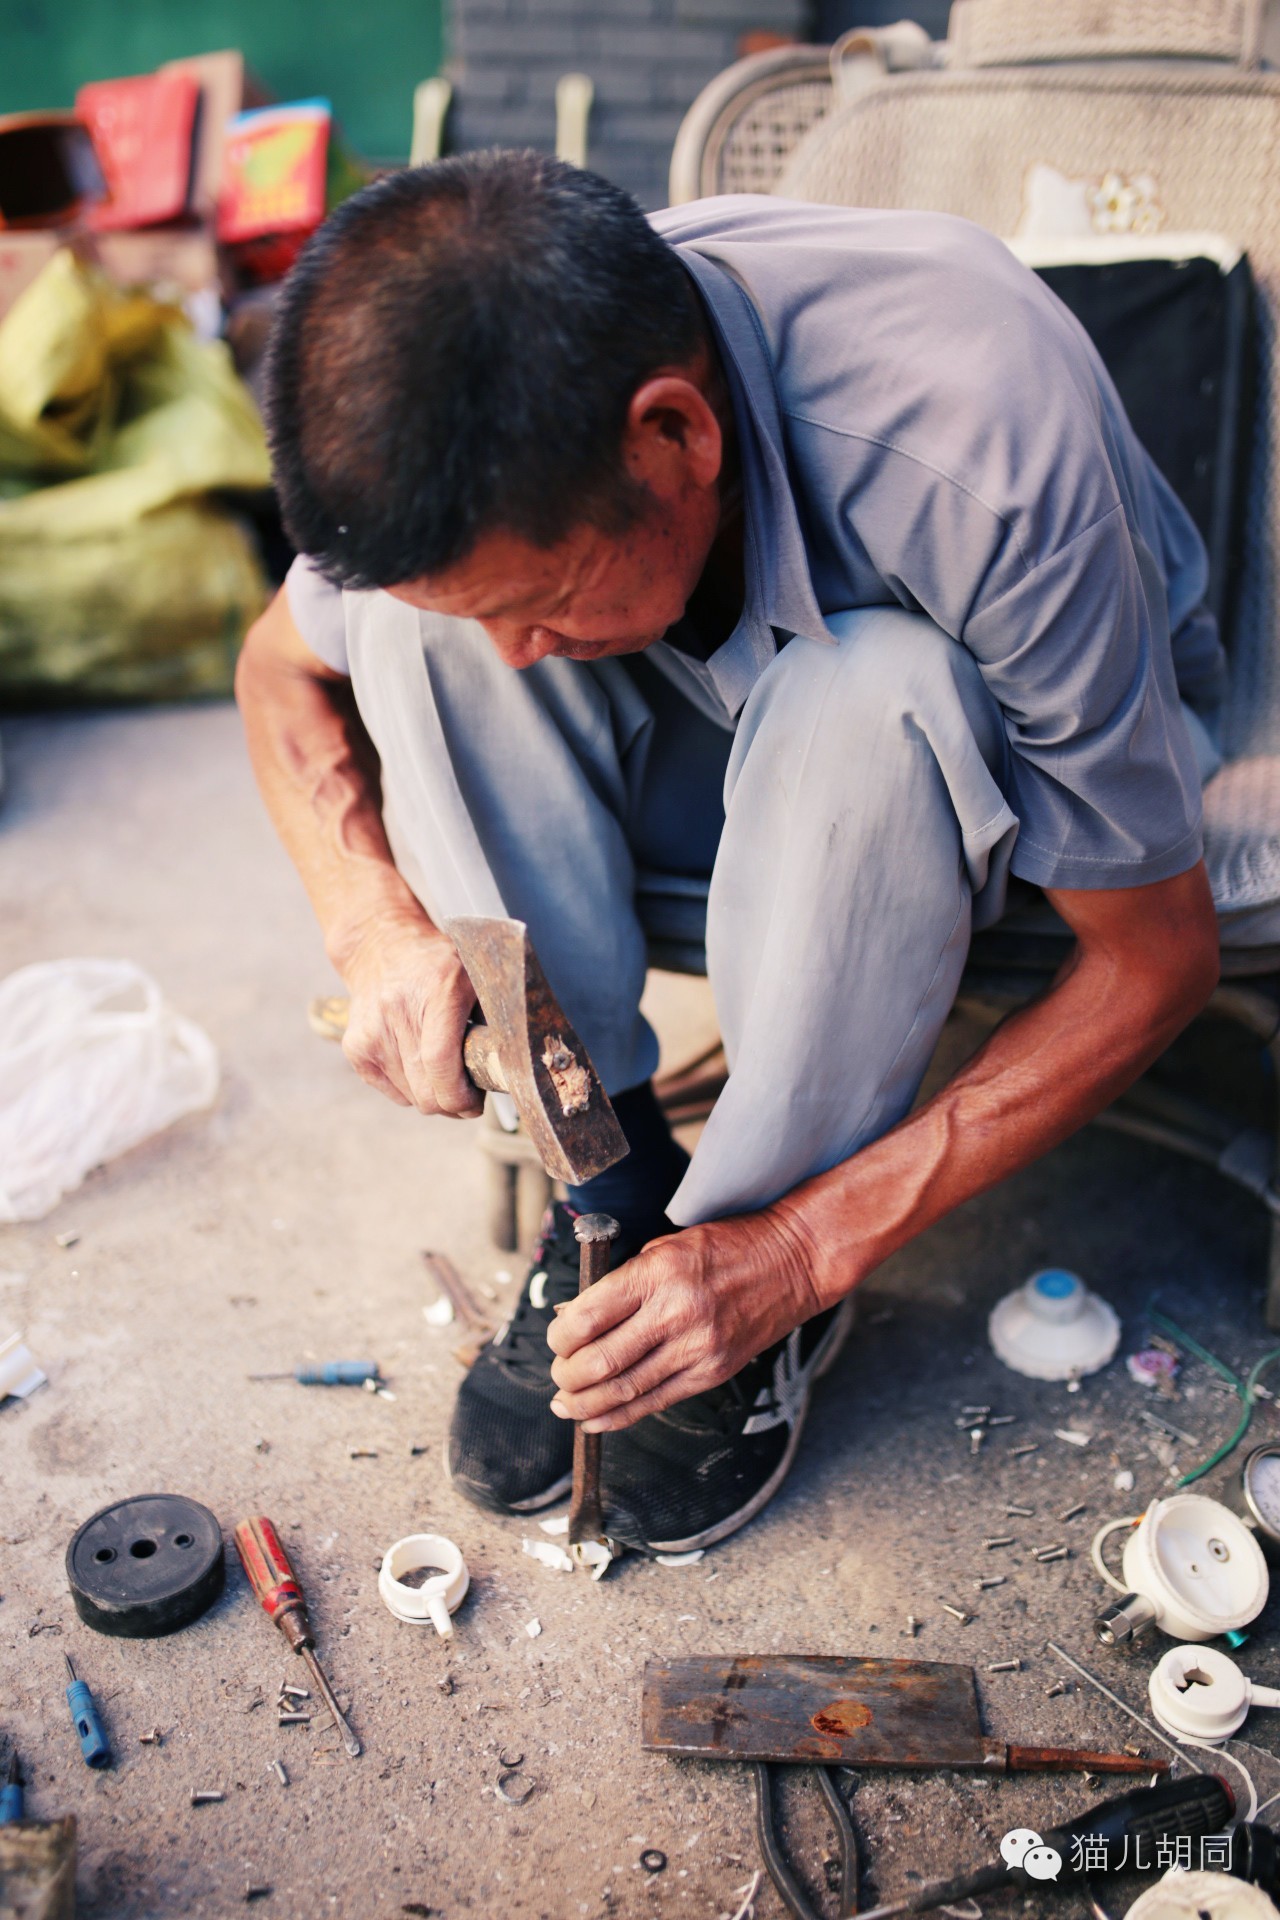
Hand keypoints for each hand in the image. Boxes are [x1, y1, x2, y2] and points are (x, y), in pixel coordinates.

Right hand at [339, 915, 482, 1116]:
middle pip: (426, 1091)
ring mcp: (371, 1031)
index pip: (440, 1062)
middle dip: (452, 1105)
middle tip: (468, 1096)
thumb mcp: (476, 977)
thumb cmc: (439, 965)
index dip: (460, 1096)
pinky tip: (419, 1064)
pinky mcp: (356, 1048)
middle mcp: (398, 1011)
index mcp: (436, 991)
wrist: (381, 947)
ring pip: (411, 1098)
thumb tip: (515, 1066)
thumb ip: (495, 1018)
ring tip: (444, 1072)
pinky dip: (411, 1090)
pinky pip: (393, 1093)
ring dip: (433, 1096)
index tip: (476, 1103)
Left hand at [546, 1209, 826, 1430]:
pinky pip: (656, 1402)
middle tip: (557, 1374)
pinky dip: (620, 1416)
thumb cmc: (727, 1246)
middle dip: (566, 1375)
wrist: (793, 1261)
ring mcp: (697, 1347)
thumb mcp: (665, 1247)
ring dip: (585, 1404)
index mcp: (658, 1273)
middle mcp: (676, 1313)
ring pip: (625, 1391)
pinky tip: (597, 1419)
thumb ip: (619, 1282)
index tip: (555, 1339)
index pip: (588, 1318)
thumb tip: (571, 1316)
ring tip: (566, 1405)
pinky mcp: (713, 1371)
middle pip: (600, 1362)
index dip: (559, 1338)